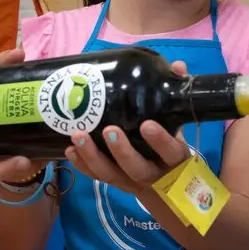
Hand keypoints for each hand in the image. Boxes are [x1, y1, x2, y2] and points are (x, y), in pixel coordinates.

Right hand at [0, 45, 41, 185]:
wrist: (28, 138)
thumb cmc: (10, 114)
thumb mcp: (10, 92)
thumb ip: (10, 70)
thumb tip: (18, 51)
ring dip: (3, 169)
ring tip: (25, 162)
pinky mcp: (10, 171)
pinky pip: (12, 176)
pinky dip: (25, 168)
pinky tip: (42, 160)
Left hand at [66, 61, 190, 194]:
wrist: (168, 180)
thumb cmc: (171, 145)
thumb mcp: (178, 124)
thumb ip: (176, 95)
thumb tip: (178, 66)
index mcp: (174, 158)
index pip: (170, 152)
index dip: (159, 141)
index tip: (146, 124)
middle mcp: (154, 173)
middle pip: (137, 168)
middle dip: (121, 151)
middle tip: (109, 130)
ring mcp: (132, 182)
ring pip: (112, 174)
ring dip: (93, 157)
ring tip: (78, 136)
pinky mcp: (115, 183)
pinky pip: (97, 177)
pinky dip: (83, 165)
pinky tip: (70, 151)